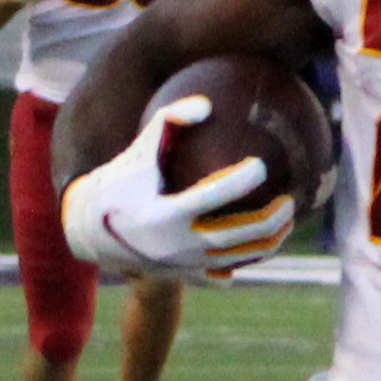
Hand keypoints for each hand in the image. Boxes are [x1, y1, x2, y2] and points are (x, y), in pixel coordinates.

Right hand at [55, 92, 288, 281]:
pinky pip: (225, 273)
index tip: (261, 165)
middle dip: (270, 220)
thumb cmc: (122, 180)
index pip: (210, 197)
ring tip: (288, 223)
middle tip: (290, 202)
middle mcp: (175, 244)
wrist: (91, 231)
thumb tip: (208, 103)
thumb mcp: (139, 149)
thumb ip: (169, 121)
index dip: (238, 181)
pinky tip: (266, 245)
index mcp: (163, 213)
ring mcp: (181, 266)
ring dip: (269, 243)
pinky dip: (248, 261)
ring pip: (238, 259)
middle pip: (235, 235)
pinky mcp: (184, 277)